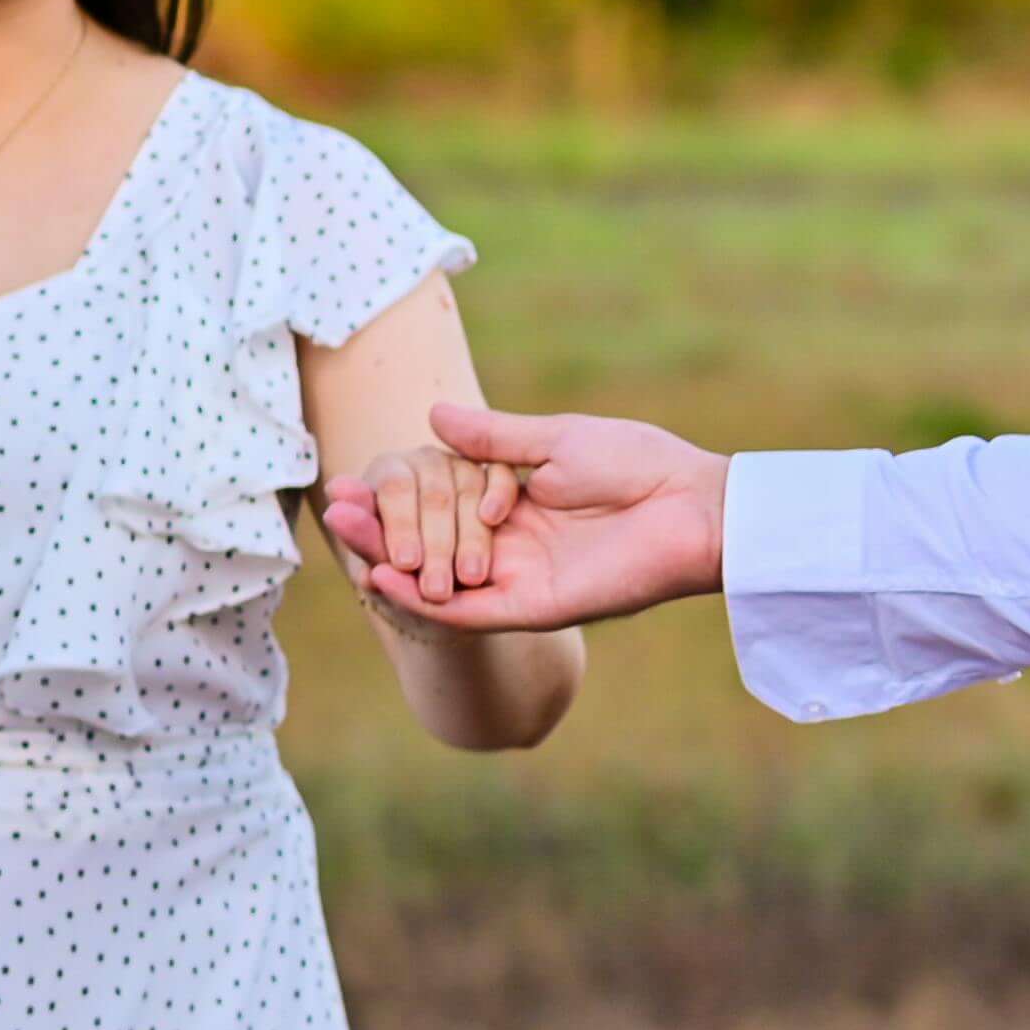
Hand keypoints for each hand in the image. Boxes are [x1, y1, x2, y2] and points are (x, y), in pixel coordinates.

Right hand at [318, 400, 729, 630]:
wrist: (694, 506)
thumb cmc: (640, 464)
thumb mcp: (557, 441)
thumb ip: (495, 438)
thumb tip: (434, 416)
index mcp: (516, 505)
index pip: (440, 506)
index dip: (397, 497)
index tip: (352, 479)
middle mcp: (512, 546)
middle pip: (430, 545)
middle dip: (382, 528)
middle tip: (335, 507)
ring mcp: (521, 579)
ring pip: (441, 581)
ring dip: (392, 561)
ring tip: (347, 536)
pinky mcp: (536, 608)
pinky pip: (472, 613)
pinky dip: (427, 601)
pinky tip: (387, 579)